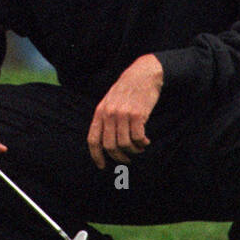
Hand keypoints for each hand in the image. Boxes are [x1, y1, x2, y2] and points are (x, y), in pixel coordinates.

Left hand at [88, 54, 163, 169]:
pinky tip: (146, 141)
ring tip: (139, 148)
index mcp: (100, 112)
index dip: (96, 156)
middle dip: (119, 157)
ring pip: (125, 144)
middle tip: (127, 160)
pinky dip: (143, 143)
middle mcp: (109, 114)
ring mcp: (123, 114)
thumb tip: (105, 142)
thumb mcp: (110, 100)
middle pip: (110, 146)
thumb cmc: (128, 89)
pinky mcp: (137, 114)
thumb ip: (106, 118)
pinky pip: (138, 138)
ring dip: (134, 150)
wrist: (144, 73)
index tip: (102, 166)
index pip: (93, 140)